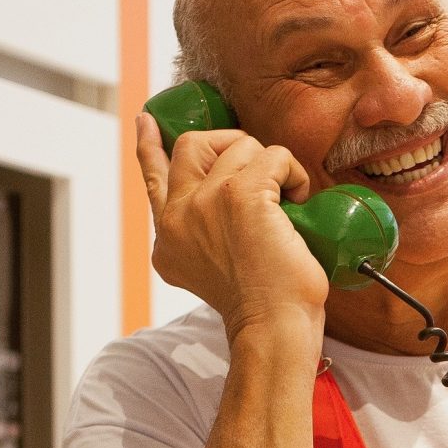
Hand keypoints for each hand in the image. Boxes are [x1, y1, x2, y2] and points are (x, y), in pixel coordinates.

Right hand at [135, 113, 328, 339]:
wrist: (272, 327)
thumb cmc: (260, 305)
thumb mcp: (212, 269)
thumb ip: (203, 234)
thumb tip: (223, 197)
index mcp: (168, 237)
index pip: (153, 177)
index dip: (149, 145)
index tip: (147, 120)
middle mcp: (178, 217)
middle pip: (192, 145)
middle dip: (231, 142)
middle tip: (260, 163)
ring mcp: (206, 202)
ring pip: (241, 146)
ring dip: (273, 165)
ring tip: (290, 198)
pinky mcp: (242, 196)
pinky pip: (273, 156)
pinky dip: (294, 172)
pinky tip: (300, 198)